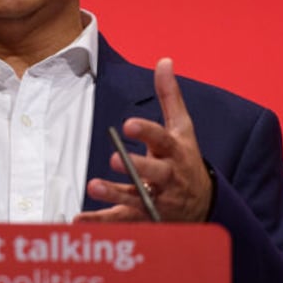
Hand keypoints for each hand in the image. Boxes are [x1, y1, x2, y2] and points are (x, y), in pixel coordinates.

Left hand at [75, 58, 211, 222]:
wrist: (203, 205)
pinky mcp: (143, 217)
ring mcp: (156, 199)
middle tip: (116, 159)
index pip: (163, 140)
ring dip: (115, 194)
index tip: (128, 124)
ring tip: (94, 186)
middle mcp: (168, 177)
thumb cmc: (185, 159)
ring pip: (136, 198)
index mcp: (175, 152)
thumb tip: (164, 61)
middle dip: (138, 167)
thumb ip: (170, 96)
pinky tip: (78, 219)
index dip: (147, 132)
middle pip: (155, 173)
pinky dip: (99, 221)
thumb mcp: (182, 128)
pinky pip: (120, 220)